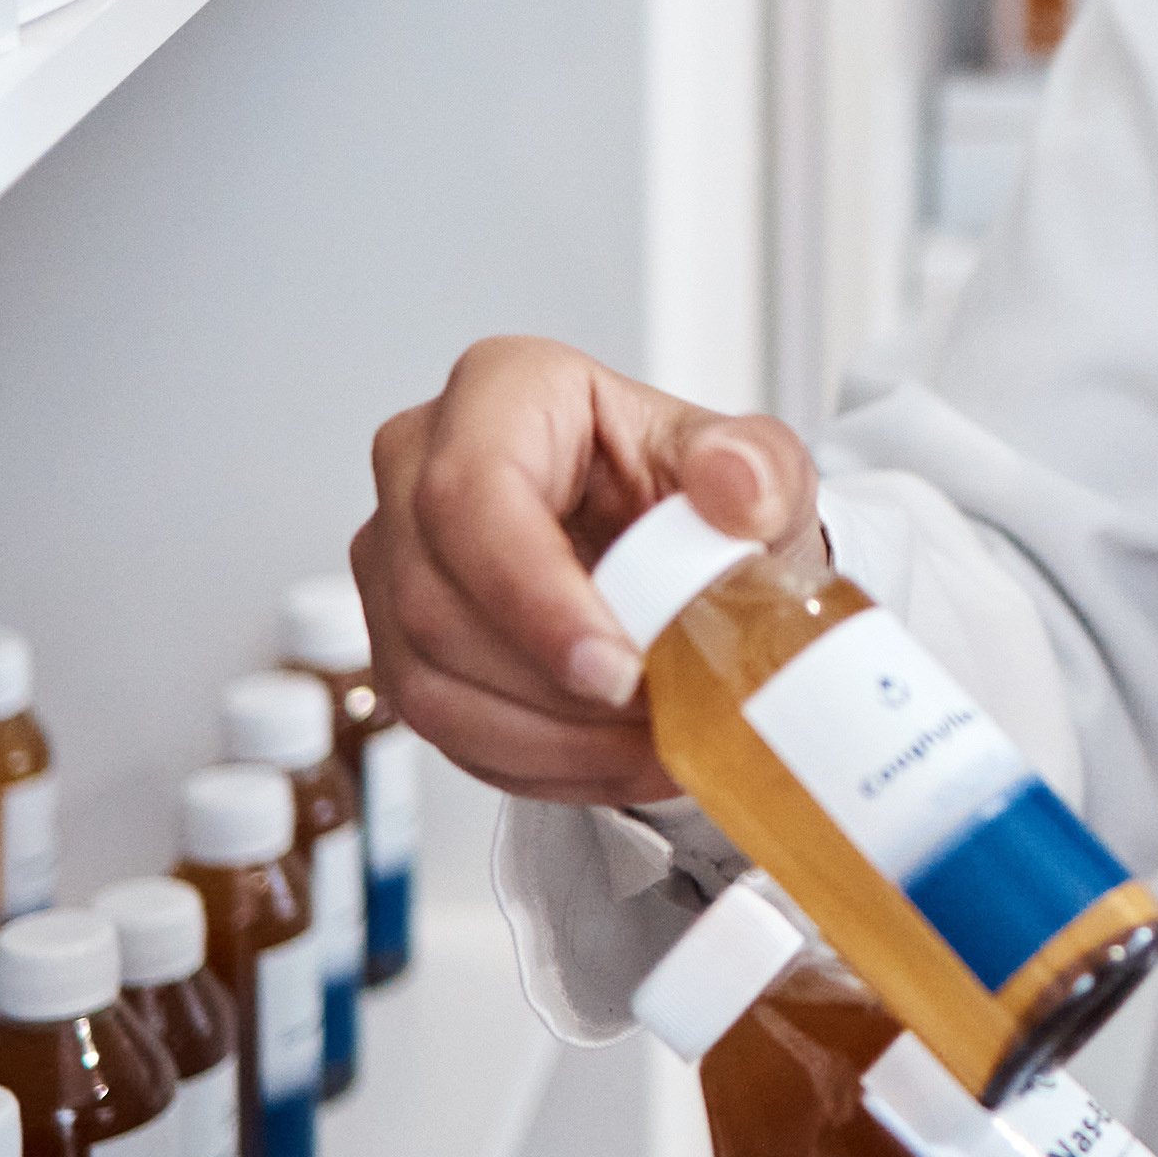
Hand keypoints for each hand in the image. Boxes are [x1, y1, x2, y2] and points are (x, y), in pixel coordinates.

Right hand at [350, 335, 814, 802]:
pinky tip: (607, 763)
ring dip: (546, 740)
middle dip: (553, 688)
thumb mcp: (759, 470)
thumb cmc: (698, 497)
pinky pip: (440, 730)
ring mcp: (397, 561)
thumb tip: (734, 483)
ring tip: (645, 748)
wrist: (686, 555)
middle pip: (437, 603)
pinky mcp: (402, 643)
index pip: (473, 496)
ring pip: (428, 680)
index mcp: (501, 393)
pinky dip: (533, 763)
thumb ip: (760, 468)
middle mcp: (421, 468)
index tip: (615, 670)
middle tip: (651, 719)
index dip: (534, 598)